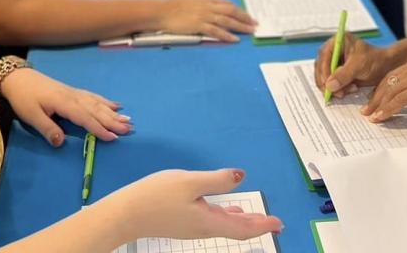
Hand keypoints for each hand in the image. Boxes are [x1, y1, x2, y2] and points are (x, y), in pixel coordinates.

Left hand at [0, 67, 131, 144]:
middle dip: (112, 121)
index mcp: (64, 103)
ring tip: (127, 119)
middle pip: (96, 110)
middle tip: (128, 129)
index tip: (112, 137)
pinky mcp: (72, 91)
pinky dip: (105, 101)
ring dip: (112, 112)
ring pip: (97, 103)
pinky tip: (114, 105)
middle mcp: (73, 96)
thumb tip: (61, 143)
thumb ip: (47, 129)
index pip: (85, 118)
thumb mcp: (31, 115)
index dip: (99, 128)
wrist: (18, 77)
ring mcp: (74, 93)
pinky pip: (93, 96)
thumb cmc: (23, 98)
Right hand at [108, 169, 282, 242]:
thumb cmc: (157, 196)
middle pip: (236, 229)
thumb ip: (217, 180)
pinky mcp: (183, 221)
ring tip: (256, 216)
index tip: (279, 223)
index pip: (242, 228)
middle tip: (275, 222)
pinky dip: (226, 215)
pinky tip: (227, 209)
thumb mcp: (190, 182)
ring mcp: (192, 226)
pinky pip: (213, 220)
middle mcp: (203, 228)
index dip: (262, 225)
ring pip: (225, 225)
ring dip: (242, 221)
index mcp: (208, 221)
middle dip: (256, 224)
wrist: (126, 213)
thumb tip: (242, 176)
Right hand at [157, 0, 256, 42]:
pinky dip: (226, 35)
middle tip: (254, 23)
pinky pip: (216, 31)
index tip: (246, 14)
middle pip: (230, 11)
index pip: (226, 3)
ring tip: (250, 30)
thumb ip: (202, 1)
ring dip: (240, 26)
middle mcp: (207, 6)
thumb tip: (211, 4)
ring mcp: (203, 15)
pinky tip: (234, 39)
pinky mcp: (198, 25)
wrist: (160, 11)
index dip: (238, 9)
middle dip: (244, 17)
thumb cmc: (171, 5)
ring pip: (227, 20)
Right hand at [314, 32, 397, 98]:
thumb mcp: (359, 66)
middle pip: (321, 67)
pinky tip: (351, 89)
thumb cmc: (375, 60)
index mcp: (337, 42)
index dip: (323, 70)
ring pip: (325, 77)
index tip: (327, 83)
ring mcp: (335, 62)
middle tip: (332, 93)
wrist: (386, 67)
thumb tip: (329, 85)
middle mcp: (334, 51)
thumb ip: (343, 75)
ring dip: (334, 87)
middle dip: (326, 82)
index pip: (324, 55)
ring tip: (347, 91)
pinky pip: (332, 83)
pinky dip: (339, 89)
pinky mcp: (338, 73)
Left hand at [362, 53, 406, 122]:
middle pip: (386, 84)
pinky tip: (380, 117)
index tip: (374, 98)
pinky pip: (398, 101)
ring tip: (369, 117)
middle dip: (374, 98)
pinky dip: (387, 109)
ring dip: (377, 105)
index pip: (391, 76)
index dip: (381, 88)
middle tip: (366, 110)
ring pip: (389, 92)